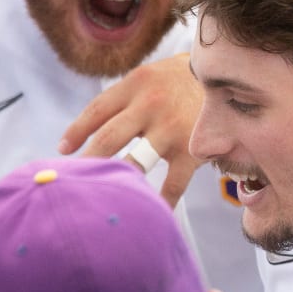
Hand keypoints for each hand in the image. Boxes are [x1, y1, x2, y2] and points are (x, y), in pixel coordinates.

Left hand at [58, 53, 204, 206]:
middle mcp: (150, 105)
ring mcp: (171, 129)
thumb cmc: (179, 84)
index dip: (76, 132)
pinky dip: (161, 201)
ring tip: (103, 197)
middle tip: (72, 180)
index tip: (62, 151)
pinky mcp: (192, 151)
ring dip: (118, 181)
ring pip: (134, 162)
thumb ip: (123, 100)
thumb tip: (88, 133)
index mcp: (135, 85)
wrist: (230, 81)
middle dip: (88, 161)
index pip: (96, 111)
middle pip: (108, 138)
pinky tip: (152, 213)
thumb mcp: (149, 78)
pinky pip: (172, 184)